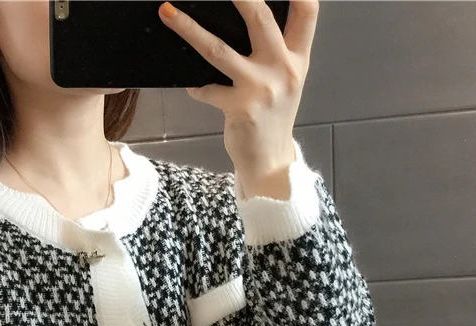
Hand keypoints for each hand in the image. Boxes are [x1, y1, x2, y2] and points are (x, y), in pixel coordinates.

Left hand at [158, 0, 317, 188]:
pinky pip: (207, 90)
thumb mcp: (287, 80)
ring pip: (219, 50)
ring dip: (190, 29)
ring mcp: (260, 88)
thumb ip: (278, 50)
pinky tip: (190, 84)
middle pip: (260, 18)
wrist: (270, 160)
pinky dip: (196, 86)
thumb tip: (250, 17)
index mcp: (298, 59)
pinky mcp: (239, 108)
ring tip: (169, 12)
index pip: (307, 12)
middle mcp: (283, 69)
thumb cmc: (274, 118)